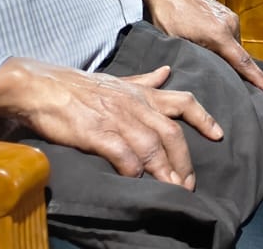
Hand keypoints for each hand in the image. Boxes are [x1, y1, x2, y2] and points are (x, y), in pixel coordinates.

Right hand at [0, 59, 220, 189]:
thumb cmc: (82, 87)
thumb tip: (167, 72)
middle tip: (188, 184)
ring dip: (164, 170)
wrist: (44, 87)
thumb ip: (145, 81)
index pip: (184, 101)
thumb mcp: (120, 80)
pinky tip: (137, 181)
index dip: (204, 118)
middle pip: (172, 134)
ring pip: (152, 146)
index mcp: (144, 94)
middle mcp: (137, 106)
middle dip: (184, 161)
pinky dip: (133, 168)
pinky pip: (122, 153)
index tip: (218, 135)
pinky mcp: (97, 133)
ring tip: (172, 190)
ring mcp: (118, 119)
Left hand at [144, 0, 262, 93]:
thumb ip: (194, 57)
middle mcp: (230, 25)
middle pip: (238, 55)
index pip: (242, 62)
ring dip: (227, 56)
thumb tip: (202, 75)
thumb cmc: (168, 13)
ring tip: (209, 62)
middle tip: (228, 86)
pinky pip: (230, 36)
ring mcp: (230, 17)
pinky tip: (209, 47)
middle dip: (237, 71)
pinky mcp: (226, 13)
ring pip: (233, 46)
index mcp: (219, 34)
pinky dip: (225, 45)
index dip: (257, 78)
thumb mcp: (175, 41)